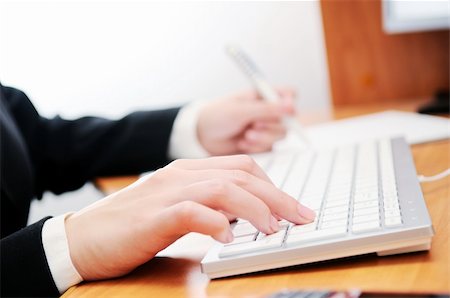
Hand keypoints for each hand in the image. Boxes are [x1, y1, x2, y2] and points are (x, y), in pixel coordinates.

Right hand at [65, 155, 314, 280]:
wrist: (84, 236)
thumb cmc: (134, 224)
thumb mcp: (178, 207)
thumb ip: (209, 204)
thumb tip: (245, 214)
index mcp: (190, 170)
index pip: (243, 167)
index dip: (274, 186)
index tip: (294, 207)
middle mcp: (182, 175)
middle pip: (242, 175)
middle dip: (278, 197)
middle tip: (301, 217)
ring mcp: (168, 193)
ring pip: (223, 189)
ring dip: (255, 208)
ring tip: (272, 229)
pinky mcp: (153, 217)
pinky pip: (192, 213)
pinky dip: (216, 223)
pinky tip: (229, 238)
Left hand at [197, 88, 295, 154]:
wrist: (201, 136)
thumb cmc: (217, 115)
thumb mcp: (241, 110)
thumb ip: (266, 109)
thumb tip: (291, 106)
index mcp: (263, 95)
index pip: (289, 95)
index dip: (290, 102)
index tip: (284, 110)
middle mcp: (267, 111)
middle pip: (288, 119)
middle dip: (272, 125)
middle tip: (253, 126)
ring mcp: (265, 128)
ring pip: (280, 135)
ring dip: (263, 137)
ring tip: (245, 136)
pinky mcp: (260, 143)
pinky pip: (270, 147)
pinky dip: (256, 146)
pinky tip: (242, 143)